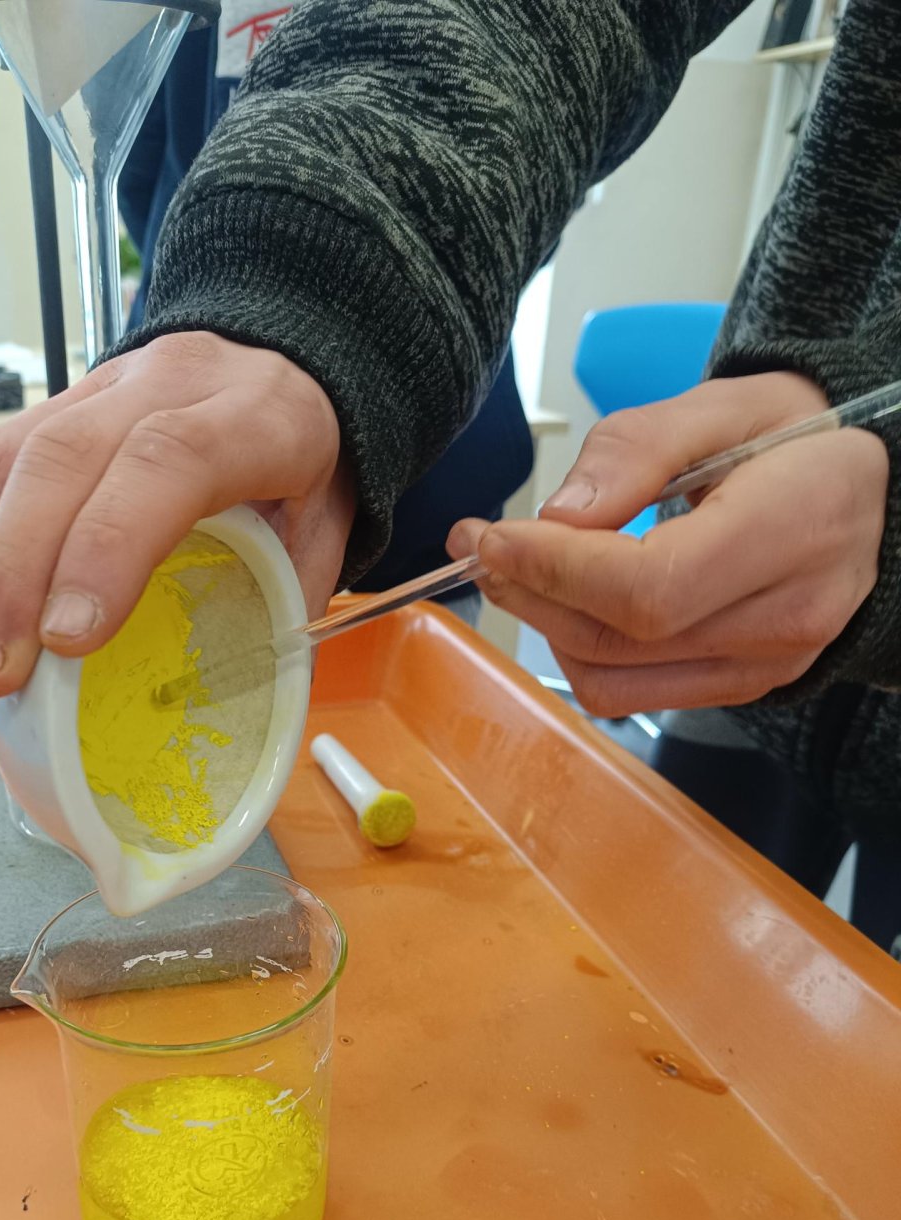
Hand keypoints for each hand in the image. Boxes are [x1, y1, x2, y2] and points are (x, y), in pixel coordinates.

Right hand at [0, 333, 354, 699]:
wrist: (283, 362)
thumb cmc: (301, 460)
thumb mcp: (323, 527)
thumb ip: (285, 602)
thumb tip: (234, 700)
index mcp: (252, 415)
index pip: (167, 460)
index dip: (107, 546)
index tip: (67, 638)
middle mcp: (165, 385)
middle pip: (62, 461)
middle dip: (11, 577)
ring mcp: (97, 390)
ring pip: (6, 461)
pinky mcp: (49, 409)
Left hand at [447, 373, 889, 715]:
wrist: (868, 493)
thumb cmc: (797, 440)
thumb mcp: (727, 405)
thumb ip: (640, 449)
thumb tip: (559, 516)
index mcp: (795, 528)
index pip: (650, 587)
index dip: (556, 569)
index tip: (493, 536)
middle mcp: (788, 616)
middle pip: (622, 638)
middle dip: (532, 593)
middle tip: (480, 547)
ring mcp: (767, 665)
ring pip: (615, 678)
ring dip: (546, 626)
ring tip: (516, 571)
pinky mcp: (742, 686)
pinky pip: (635, 692)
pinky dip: (583, 650)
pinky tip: (565, 601)